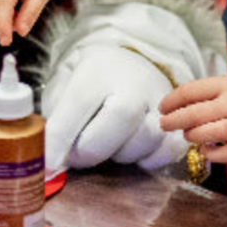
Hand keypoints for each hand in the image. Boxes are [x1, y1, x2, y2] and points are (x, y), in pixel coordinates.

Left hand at [43, 45, 187, 173]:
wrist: (127, 63)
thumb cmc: (88, 79)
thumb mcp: (64, 82)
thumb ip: (54, 111)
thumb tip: (48, 151)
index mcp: (98, 66)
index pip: (79, 103)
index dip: (61, 139)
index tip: (49, 163)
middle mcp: (134, 79)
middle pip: (120, 118)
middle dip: (91, 150)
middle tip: (75, 157)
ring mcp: (160, 99)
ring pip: (145, 138)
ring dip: (119, 155)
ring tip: (106, 145)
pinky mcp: (178, 119)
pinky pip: (168, 150)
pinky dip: (147, 160)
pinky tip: (130, 151)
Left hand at [158, 75, 226, 161]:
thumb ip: (209, 92)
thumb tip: (176, 104)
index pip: (191, 91)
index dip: (172, 100)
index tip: (162, 107)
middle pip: (194, 114)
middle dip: (173, 121)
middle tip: (164, 124)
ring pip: (206, 134)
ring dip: (190, 136)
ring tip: (187, 134)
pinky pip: (223, 155)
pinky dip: (209, 154)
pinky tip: (206, 148)